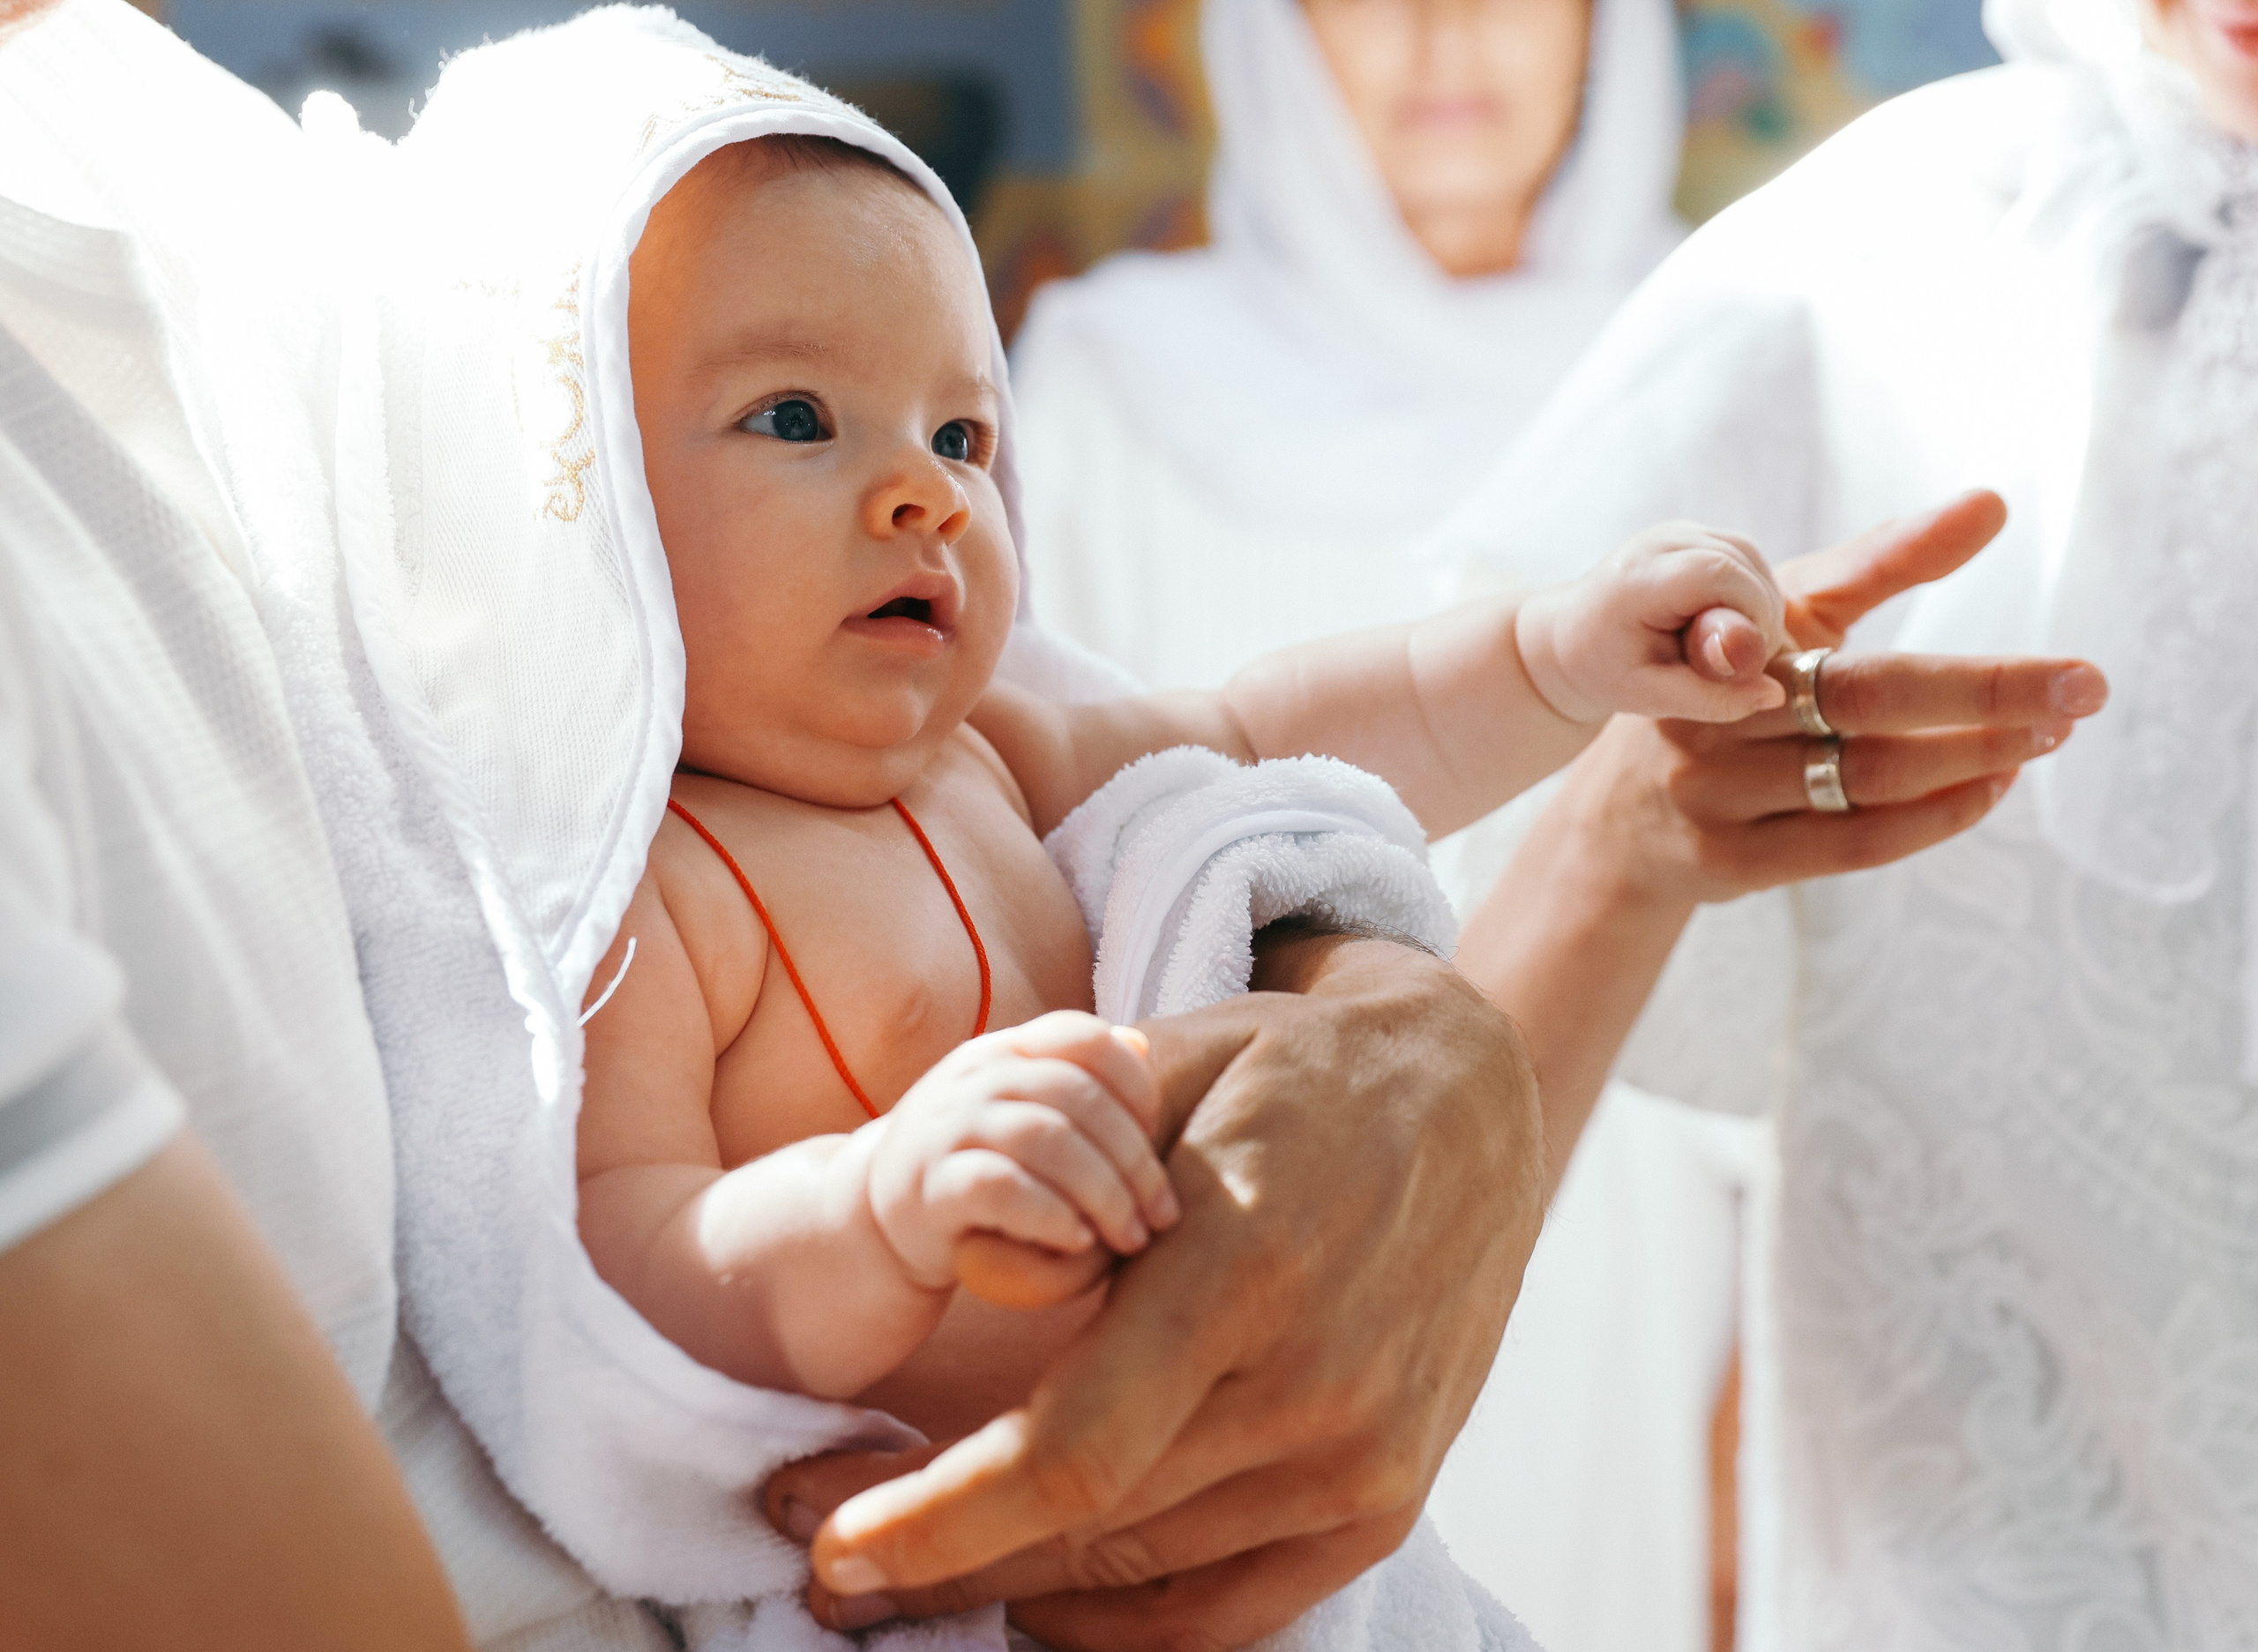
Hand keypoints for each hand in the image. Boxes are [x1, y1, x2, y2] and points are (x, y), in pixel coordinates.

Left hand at [766, 935, 1541, 1646]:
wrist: (1474, 1099)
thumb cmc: (1294, 1072)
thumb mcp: (1167, 1068)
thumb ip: (1063, 1173)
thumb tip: (979, 1276)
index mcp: (1247, 1269)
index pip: (1072, 1451)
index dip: (941, 1521)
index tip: (836, 1545)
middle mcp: (1314, 1387)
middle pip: (1088, 1528)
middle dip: (939, 1560)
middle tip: (827, 1562)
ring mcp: (1363, 1460)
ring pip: (1146, 1572)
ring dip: (1017, 1583)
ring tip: (914, 1564)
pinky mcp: (1388, 1498)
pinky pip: (1233, 1608)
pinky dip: (1126, 1618)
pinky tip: (1040, 1591)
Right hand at [866, 1012, 1176, 1310]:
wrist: (879, 1220)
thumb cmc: (975, 1166)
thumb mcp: (1022, 1112)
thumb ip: (1078, 1080)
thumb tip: (1141, 1046)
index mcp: (1005, 1050)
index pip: (1082, 1037)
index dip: (1134, 1083)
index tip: (1155, 1135)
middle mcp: (974, 1077)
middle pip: (1076, 1096)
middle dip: (1133, 1159)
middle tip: (1161, 1215)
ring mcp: (947, 1126)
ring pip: (1045, 1138)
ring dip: (1103, 1192)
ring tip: (1130, 1236)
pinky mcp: (929, 1185)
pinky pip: (1000, 1187)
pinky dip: (1050, 1213)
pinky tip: (1077, 1240)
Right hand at [1455, 489, 2112, 1195]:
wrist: (1612, 818)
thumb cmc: (1724, 693)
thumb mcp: (1782, 615)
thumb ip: (1884, 560)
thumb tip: (1993, 502)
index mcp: (1732, 650)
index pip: (1865, 654)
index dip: (1971, 671)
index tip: (2069, 669)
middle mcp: (1716, 723)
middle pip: (1871, 717)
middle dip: (1991, 708)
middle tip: (2084, 696)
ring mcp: (1716, 798)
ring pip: (1866, 784)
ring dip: (1971, 763)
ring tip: (2044, 736)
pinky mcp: (1727, 864)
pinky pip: (1848, 846)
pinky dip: (1929, 819)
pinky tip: (1987, 789)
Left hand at [1515, 521, 1787, 724]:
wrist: (1568, 636)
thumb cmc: (1603, 669)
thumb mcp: (1648, 698)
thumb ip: (1710, 698)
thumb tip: (1774, 693)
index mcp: (1638, 577)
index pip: (1721, 574)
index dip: (1750, 617)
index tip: (1739, 661)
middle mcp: (1659, 541)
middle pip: (1744, 564)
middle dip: (1757, 619)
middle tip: (1727, 662)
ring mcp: (1678, 531)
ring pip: (1752, 558)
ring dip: (1755, 607)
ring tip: (1718, 645)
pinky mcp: (1695, 535)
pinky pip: (1746, 558)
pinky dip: (1748, 595)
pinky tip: (1720, 624)